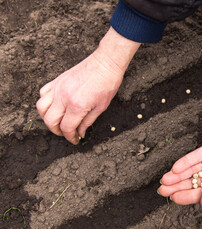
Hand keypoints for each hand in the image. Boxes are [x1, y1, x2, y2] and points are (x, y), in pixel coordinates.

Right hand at [36, 27, 139, 143]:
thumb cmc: (107, 84)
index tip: (75, 140)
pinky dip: (45, 102)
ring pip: (41, 108)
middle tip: (66, 133)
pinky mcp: (57, 80)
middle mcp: (64, 97)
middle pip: (50, 121)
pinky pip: (43, 94)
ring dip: (47, 118)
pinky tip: (55, 106)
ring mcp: (58, 88)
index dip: (70, 137)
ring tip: (57, 122)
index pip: (67, 127)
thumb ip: (88, 121)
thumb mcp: (101, 107)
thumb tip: (80, 132)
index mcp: (77, 105)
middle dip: (57, 131)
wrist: (105, 63)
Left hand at [158, 98, 201, 208]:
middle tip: (162, 190)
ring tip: (164, 180)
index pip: (200, 193)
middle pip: (192, 181)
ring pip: (191, 169)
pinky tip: (176, 168)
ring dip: (177, 175)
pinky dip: (185, 161)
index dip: (186, 196)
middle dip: (177, 186)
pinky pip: (196, 155)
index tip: (173, 198)